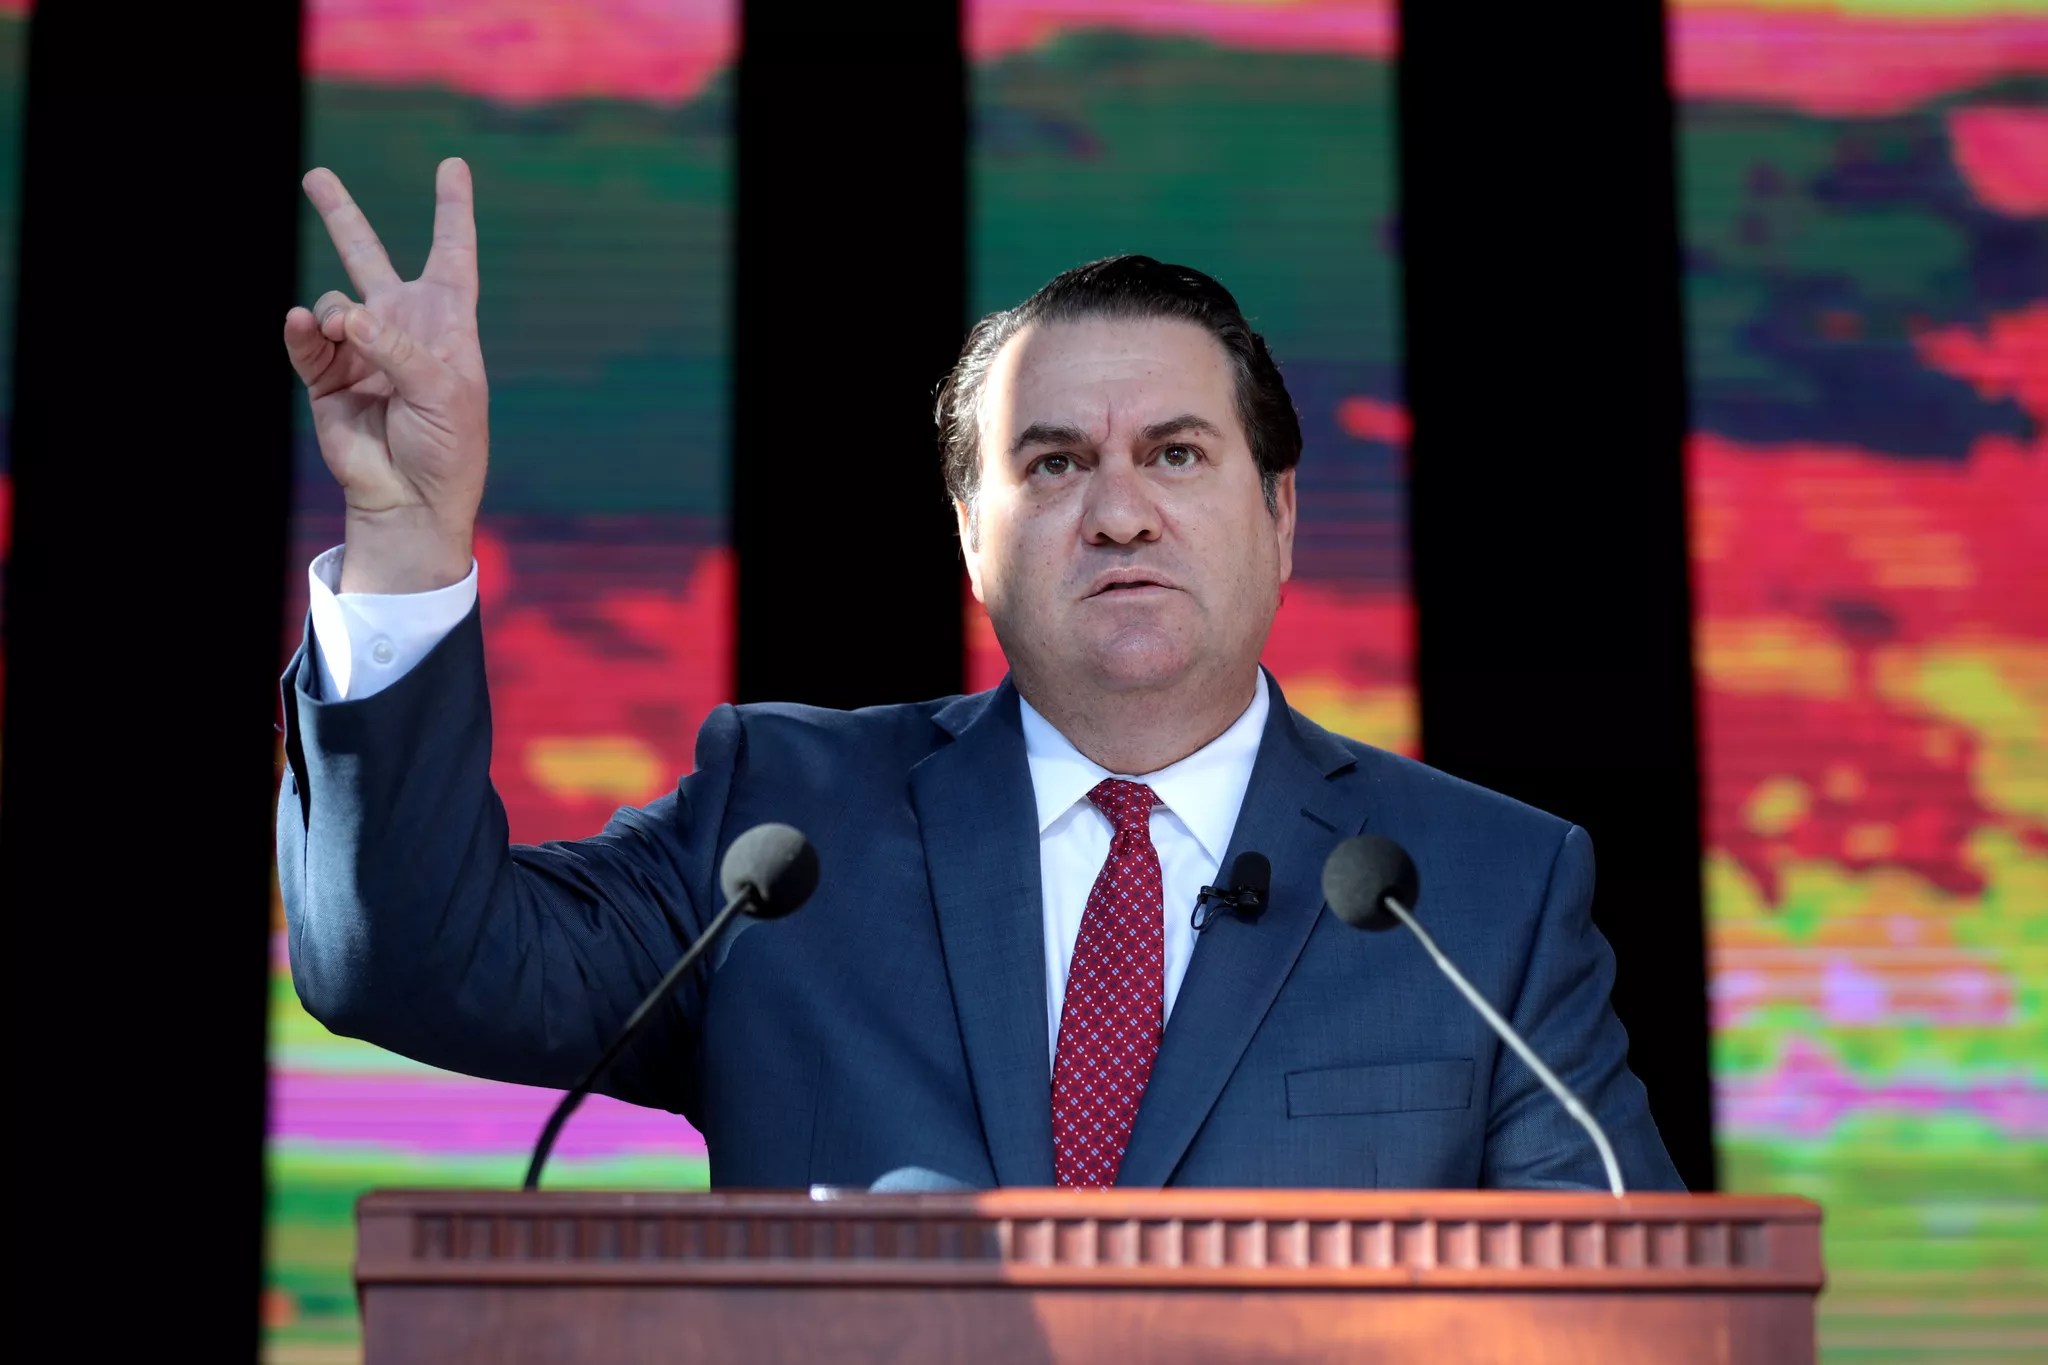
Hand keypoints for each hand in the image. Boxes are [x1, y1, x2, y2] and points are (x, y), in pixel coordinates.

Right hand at [284, 158, 486, 592]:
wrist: (412, 500)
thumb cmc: (447, 447)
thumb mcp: (442, 392)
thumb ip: (395, 347)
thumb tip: (342, 315)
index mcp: (447, 325)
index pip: (452, 255)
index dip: (451, 212)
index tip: (452, 166)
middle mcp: (401, 328)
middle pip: (369, 258)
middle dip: (342, 217)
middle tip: (317, 177)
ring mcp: (360, 349)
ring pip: (333, 301)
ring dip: (338, 315)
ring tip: (345, 337)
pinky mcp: (326, 375)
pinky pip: (307, 338)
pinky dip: (305, 331)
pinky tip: (307, 326)